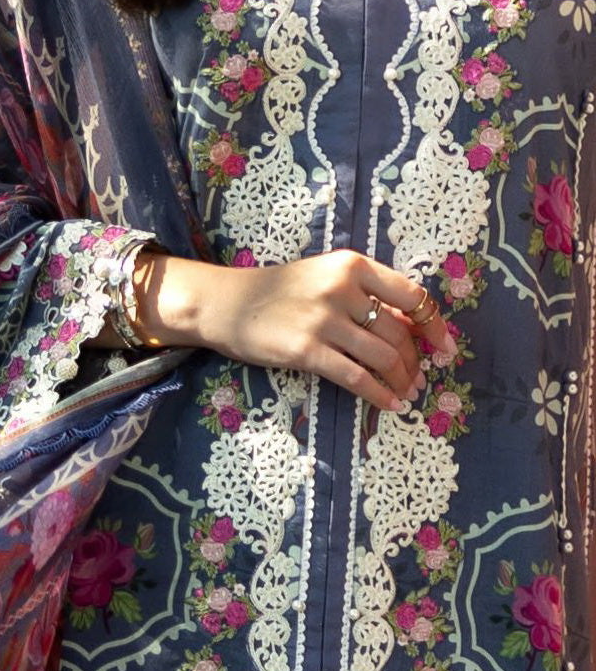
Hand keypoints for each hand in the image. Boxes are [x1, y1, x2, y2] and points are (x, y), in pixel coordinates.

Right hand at [134, 249, 455, 410]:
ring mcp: (324, 321)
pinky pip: (356, 377)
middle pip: (398, 332)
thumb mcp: (324, 277)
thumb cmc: (279, 292)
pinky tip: (389, 404)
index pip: (411, 295)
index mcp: (352, 266)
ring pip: (382, 356)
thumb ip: (363, 294)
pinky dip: (378, 394)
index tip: (444, 347)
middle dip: (415, 361)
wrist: (227, 304)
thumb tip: (409, 328)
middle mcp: (342, 289)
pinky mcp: (307, 351)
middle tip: (419, 379)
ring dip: (401, 380)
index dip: (433, 324)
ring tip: (407, 393)